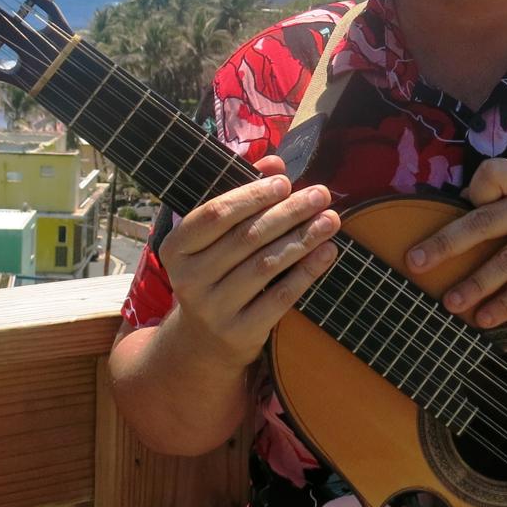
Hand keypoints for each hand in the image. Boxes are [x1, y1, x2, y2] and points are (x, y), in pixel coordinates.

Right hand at [157, 155, 339, 371]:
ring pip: (266, 265)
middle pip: (246, 238)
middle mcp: (188, 279)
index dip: (252, 196)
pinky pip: (280, 296)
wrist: (203, 342)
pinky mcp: (240, 332)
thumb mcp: (215, 238)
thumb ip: (242, 196)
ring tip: (331, 219)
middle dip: (288, 212)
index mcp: (175, 248)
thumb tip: (275, 163)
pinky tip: (327, 252)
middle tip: (320, 195)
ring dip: (303, 239)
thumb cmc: (214, 272)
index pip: (215, 214)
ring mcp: (213, 309)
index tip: (285, 182)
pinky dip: (307, 272)